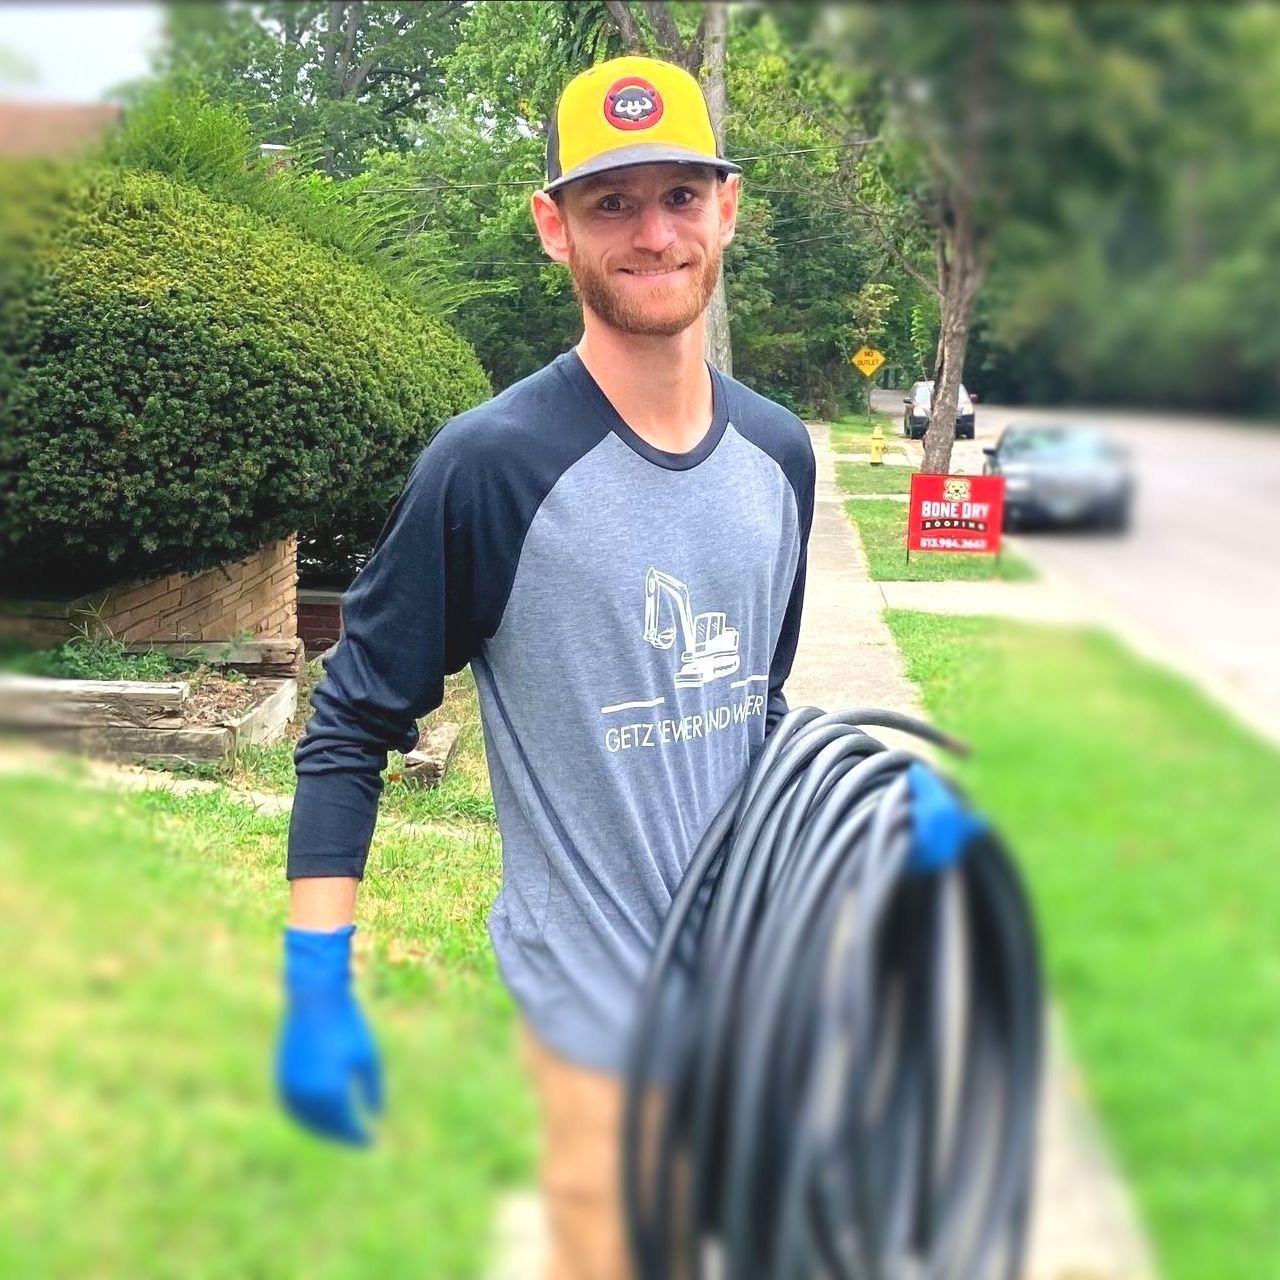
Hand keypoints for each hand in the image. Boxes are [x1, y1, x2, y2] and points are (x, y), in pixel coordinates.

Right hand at [276, 924, 382, 1144]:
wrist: (315, 999)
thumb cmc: (347, 1025)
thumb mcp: (368, 1057)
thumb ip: (374, 1091)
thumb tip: (377, 1117)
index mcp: (330, 1090)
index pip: (346, 1125)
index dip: (360, 1137)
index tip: (373, 1142)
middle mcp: (307, 1095)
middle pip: (327, 1127)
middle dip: (343, 1135)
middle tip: (360, 1140)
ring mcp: (291, 1087)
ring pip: (308, 1121)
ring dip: (325, 1129)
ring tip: (344, 1130)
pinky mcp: (282, 1078)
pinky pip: (297, 1108)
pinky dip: (310, 1117)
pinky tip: (324, 1115)